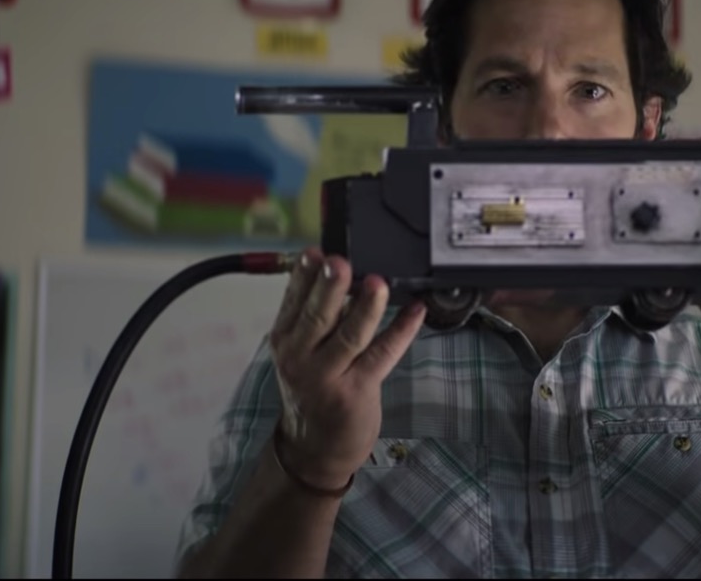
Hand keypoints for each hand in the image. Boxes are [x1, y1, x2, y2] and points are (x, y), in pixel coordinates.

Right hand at [268, 247, 425, 489]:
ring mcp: (328, 377)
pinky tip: (416, 311)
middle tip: (339, 262)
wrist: (315, 449)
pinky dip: (401, 331)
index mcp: (285, 340)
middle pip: (317, 318)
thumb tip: (347, 273)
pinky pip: (382, 355)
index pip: (293, 302)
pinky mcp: (357, 391)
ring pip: (350, 337)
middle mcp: (301, 358)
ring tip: (377, 283)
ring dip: (365, 309)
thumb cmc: (313, 389)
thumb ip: (317, 318)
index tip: (315, 251)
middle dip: (329, 288)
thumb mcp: (301, 353)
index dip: (304, 276)